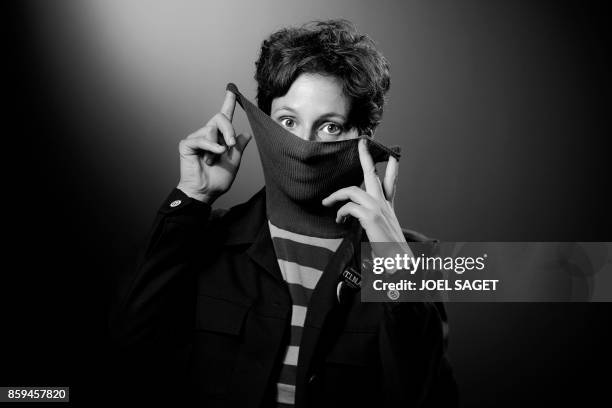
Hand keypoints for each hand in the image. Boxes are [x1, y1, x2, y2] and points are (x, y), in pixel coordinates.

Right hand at [177, 89, 251, 203]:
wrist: (206, 192)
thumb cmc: (218, 179)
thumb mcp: (234, 161)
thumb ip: (238, 146)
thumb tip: (246, 134)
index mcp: (219, 136)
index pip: (225, 115)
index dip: (228, 102)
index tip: (232, 89)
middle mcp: (207, 134)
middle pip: (220, 117)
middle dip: (229, 131)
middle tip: (230, 146)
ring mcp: (196, 138)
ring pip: (212, 128)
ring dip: (218, 147)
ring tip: (213, 160)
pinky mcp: (187, 143)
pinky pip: (202, 139)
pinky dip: (210, 148)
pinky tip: (210, 158)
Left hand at [322, 138, 410, 259]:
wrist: (401, 262)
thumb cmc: (390, 251)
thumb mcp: (381, 233)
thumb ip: (371, 224)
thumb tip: (356, 221)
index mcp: (388, 207)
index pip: (390, 182)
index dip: (391, 168)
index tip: (391, 155)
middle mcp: (384, 204)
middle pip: (373, 175)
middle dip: (366, 157)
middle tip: (362, 143)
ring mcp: (378, 208)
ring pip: (353, 190)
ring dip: (337, 195)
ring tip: (327, 202)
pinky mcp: (371, 216)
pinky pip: (349, 207)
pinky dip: (341, 212)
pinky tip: (339, 220)